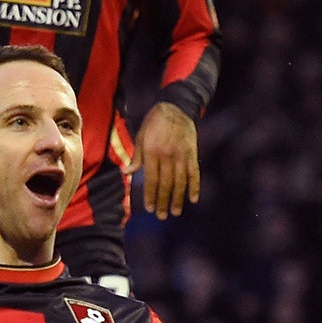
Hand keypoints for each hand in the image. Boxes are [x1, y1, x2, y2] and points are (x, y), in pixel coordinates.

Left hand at [131, 102, 199, 218]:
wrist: (176, 106)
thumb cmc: (154, 122)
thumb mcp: (141, 136)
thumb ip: (136, 157)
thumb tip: (126, 173)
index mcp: (152, 152)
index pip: (151, 179)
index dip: (151, 195)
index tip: (150, 208)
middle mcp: (167, 155)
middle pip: (166, 183)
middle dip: (163, 201)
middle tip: (162, 216)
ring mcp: (181, 155)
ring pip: (180, 181)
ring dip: (178, 198)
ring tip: (176, 212)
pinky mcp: (192, 153)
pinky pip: (194, 173)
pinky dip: (195, 186)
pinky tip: (193, 199)